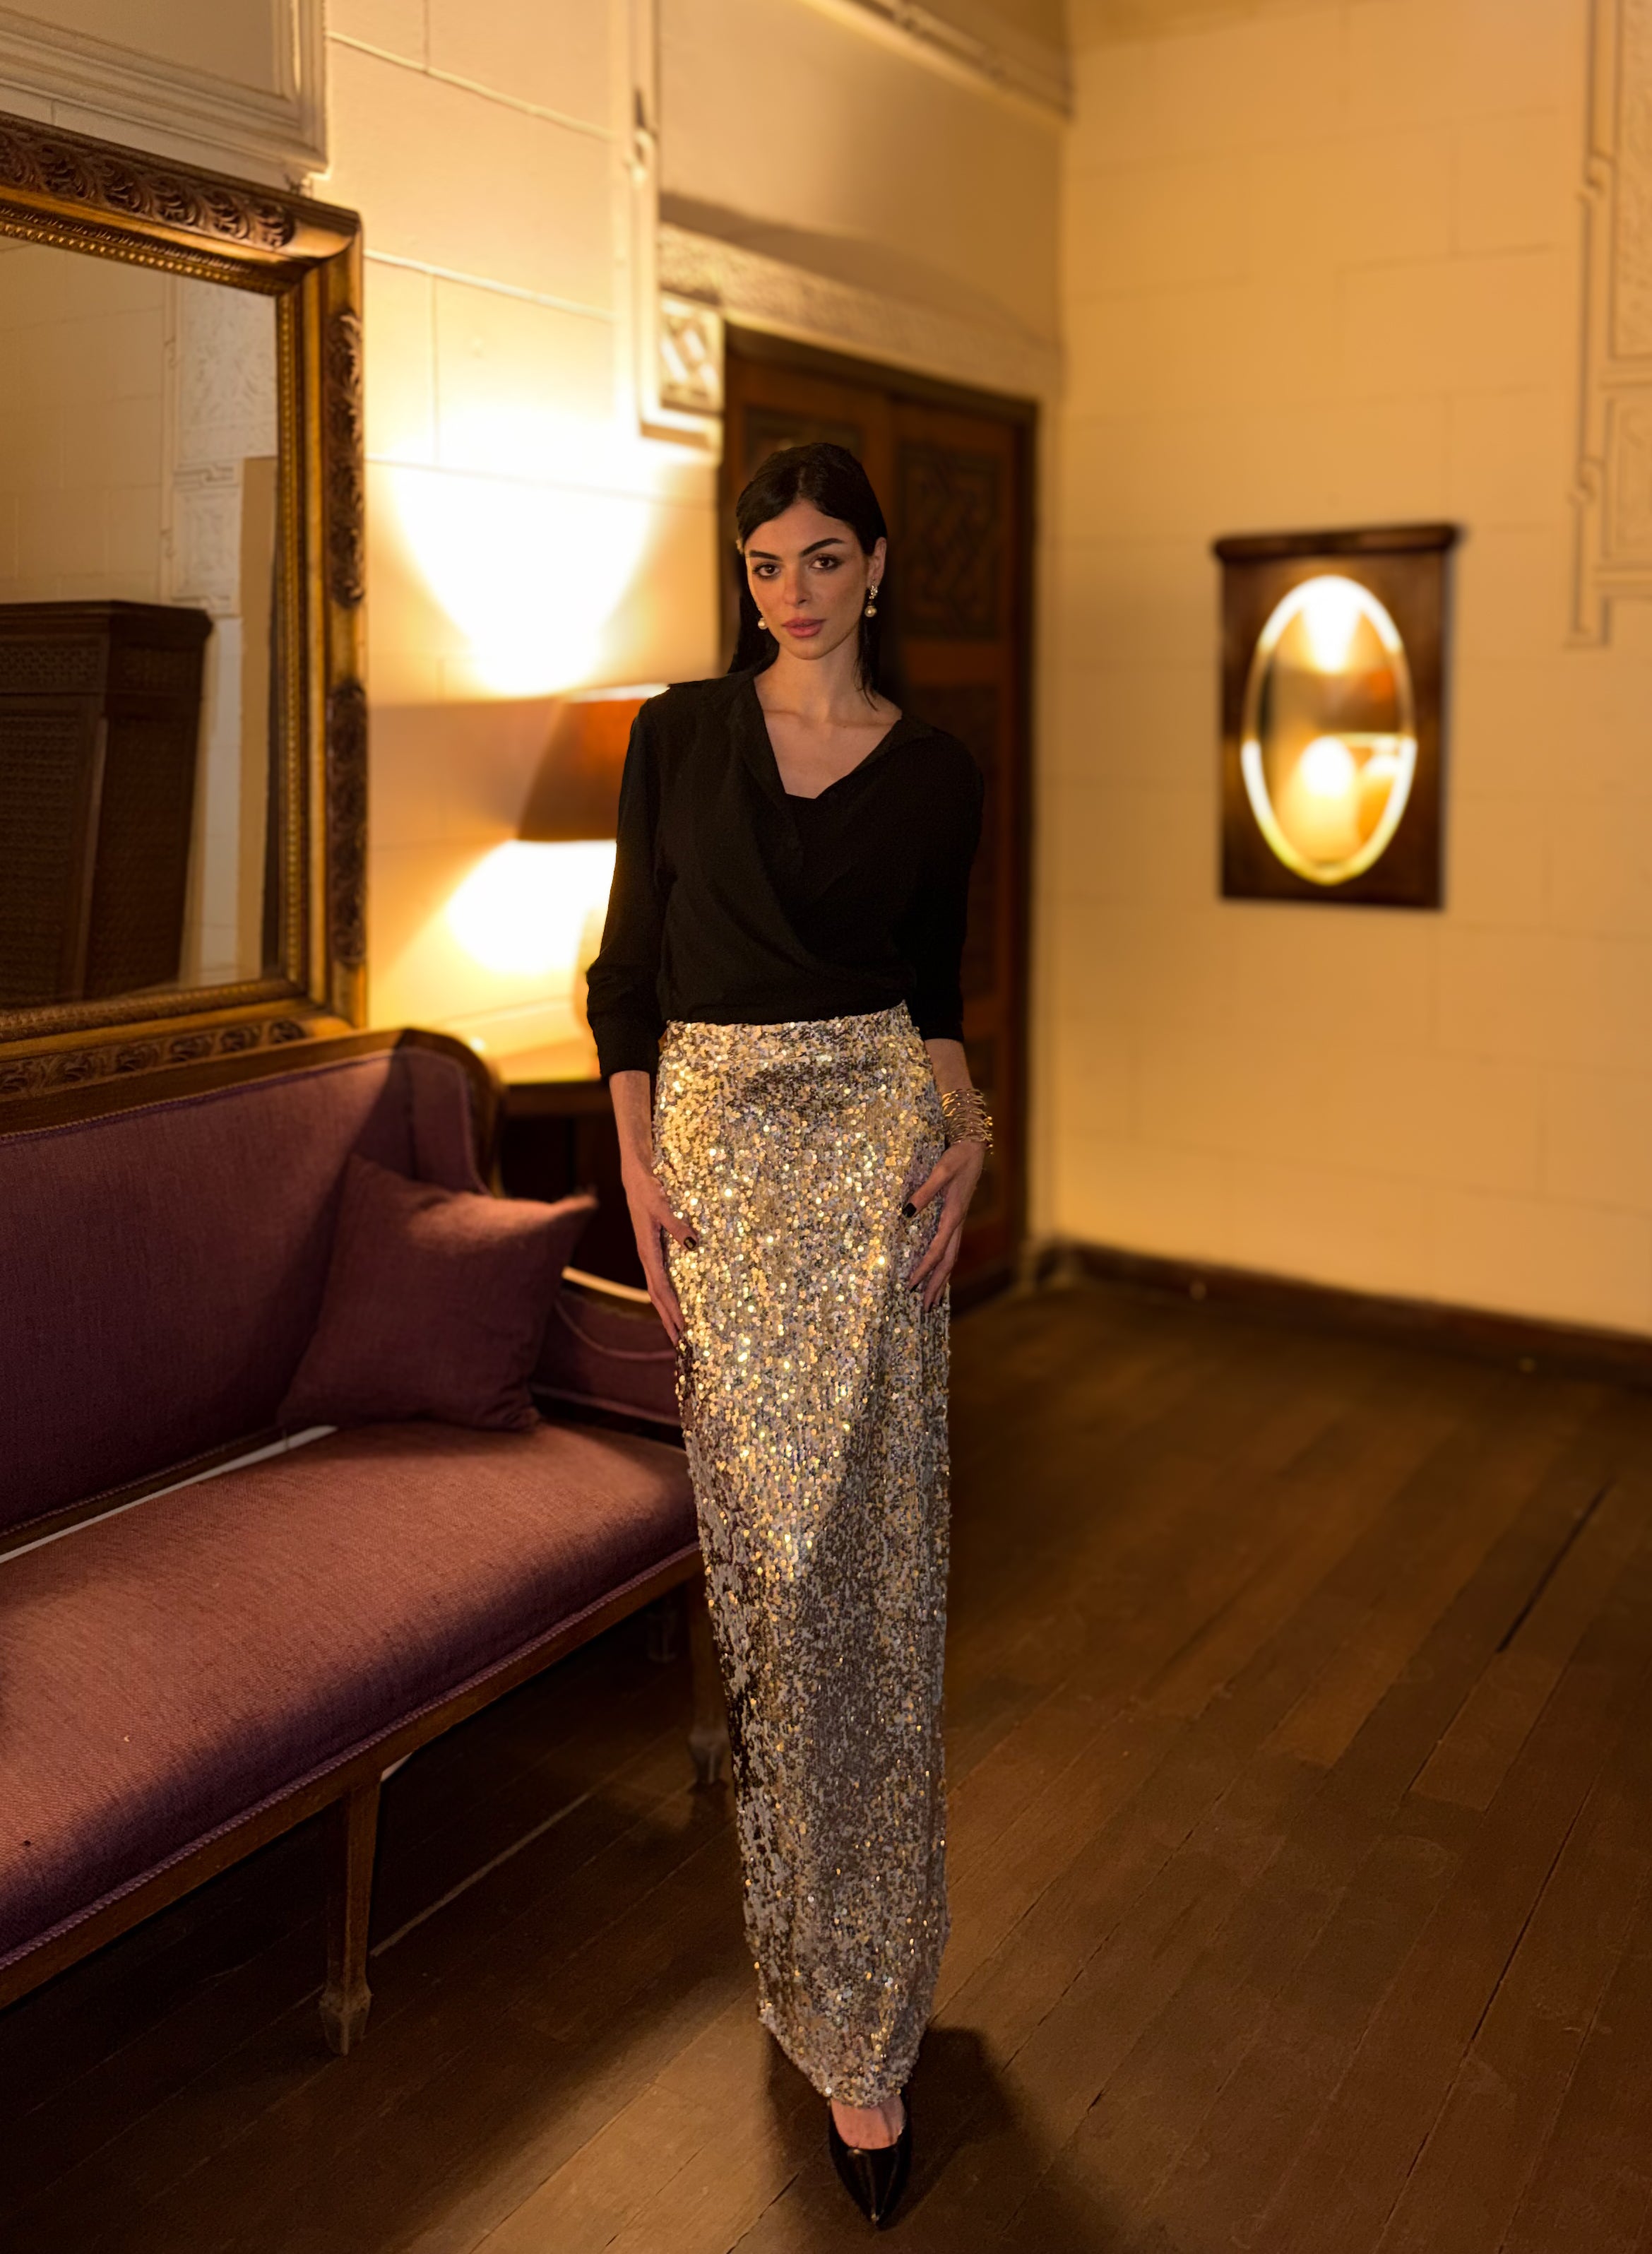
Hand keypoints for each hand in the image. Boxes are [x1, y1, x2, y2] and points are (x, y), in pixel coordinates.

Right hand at [622, 1160, 694, 1345]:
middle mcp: (647, 1257)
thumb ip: (676, 1224)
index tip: (683, 1329)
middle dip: (668, 1320)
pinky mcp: (653, 1248)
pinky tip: (676, 1301)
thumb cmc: (647, 1188)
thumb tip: (692, 1244)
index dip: (672, 1310)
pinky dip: (667, 1295)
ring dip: (667, 1311)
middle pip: (657, 1297)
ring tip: (678, 1331)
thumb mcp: (661, 1204)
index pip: (661, 1289)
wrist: (634, 1176)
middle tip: (681, 1343)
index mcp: (647, 1252)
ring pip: (657, 1290)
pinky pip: (660, 1278)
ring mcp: (649, 1254)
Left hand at [905, 1139, 984, 1310]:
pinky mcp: (956, 1218)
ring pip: (951, 1258)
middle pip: (948, 1263)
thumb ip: (924, 1192)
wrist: (974, 1146)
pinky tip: (937, 1272)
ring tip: (932, 1300)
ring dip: (941, 1280)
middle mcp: (957, 1224)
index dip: (923, 1270)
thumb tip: (906, 1212)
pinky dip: (943, 1265)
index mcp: (953, 1216)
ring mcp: (958, 1222)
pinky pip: (950, 1248)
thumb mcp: (940, 1171)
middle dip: (936, 1286)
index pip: (937, 1251)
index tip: (910, 1285)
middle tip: (925, 1309)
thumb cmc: (957, 1157)